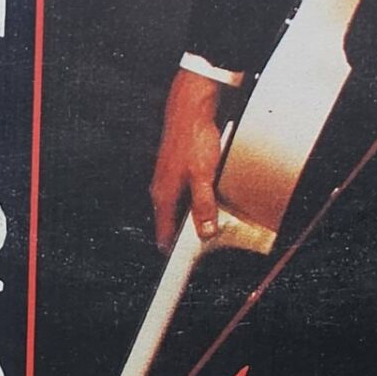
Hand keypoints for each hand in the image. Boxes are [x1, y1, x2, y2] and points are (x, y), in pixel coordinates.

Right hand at [149, 68, 224, 249]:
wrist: (192, 106)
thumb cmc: (194, 138)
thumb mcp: (203, 176)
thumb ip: (203, 205)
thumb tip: (205, 231)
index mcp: (163, 195)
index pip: (163, 234)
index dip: (172, 253)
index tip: (180, 268)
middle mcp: (162, 189)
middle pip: (173, 223)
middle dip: (188, 236)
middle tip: (206, 244)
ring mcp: (169, 178)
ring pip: (181, 208)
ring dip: (195, 216)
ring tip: (213, 221)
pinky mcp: (179, 169)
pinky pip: (187, 194)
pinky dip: (198, 200)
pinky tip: (212, 197)